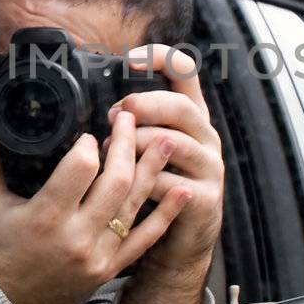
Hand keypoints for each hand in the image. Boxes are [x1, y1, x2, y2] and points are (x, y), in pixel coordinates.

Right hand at [0, 106, 191, 303]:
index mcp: (45, 216)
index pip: (82, 167)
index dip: (89, 143)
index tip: (88, 133)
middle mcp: (76, 236)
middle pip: (116, 179)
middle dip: (126, 143)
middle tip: (129, 118)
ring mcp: (98, 255)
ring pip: (135, 204)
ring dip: (153, 168)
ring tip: (166, 139)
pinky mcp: (109, 269)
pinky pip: (145, 239)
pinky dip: (166, 213)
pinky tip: (181, 189)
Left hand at [108, 45, 224, 303]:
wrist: (179, 245)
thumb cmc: (153, 190)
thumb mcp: (146, 149)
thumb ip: (132, 123)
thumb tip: (94, 102)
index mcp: (191, 117)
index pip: (186, 72)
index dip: (161, 58)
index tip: (130, 59)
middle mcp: (206, 137)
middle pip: (181, 106)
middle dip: (145, 105)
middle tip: (116, 115)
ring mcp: (209, 168)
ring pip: (173, 144)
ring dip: (136, 146)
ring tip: (110, 155)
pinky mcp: (204, 199)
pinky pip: (169, 184)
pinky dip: (141, 183)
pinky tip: (122, 189)